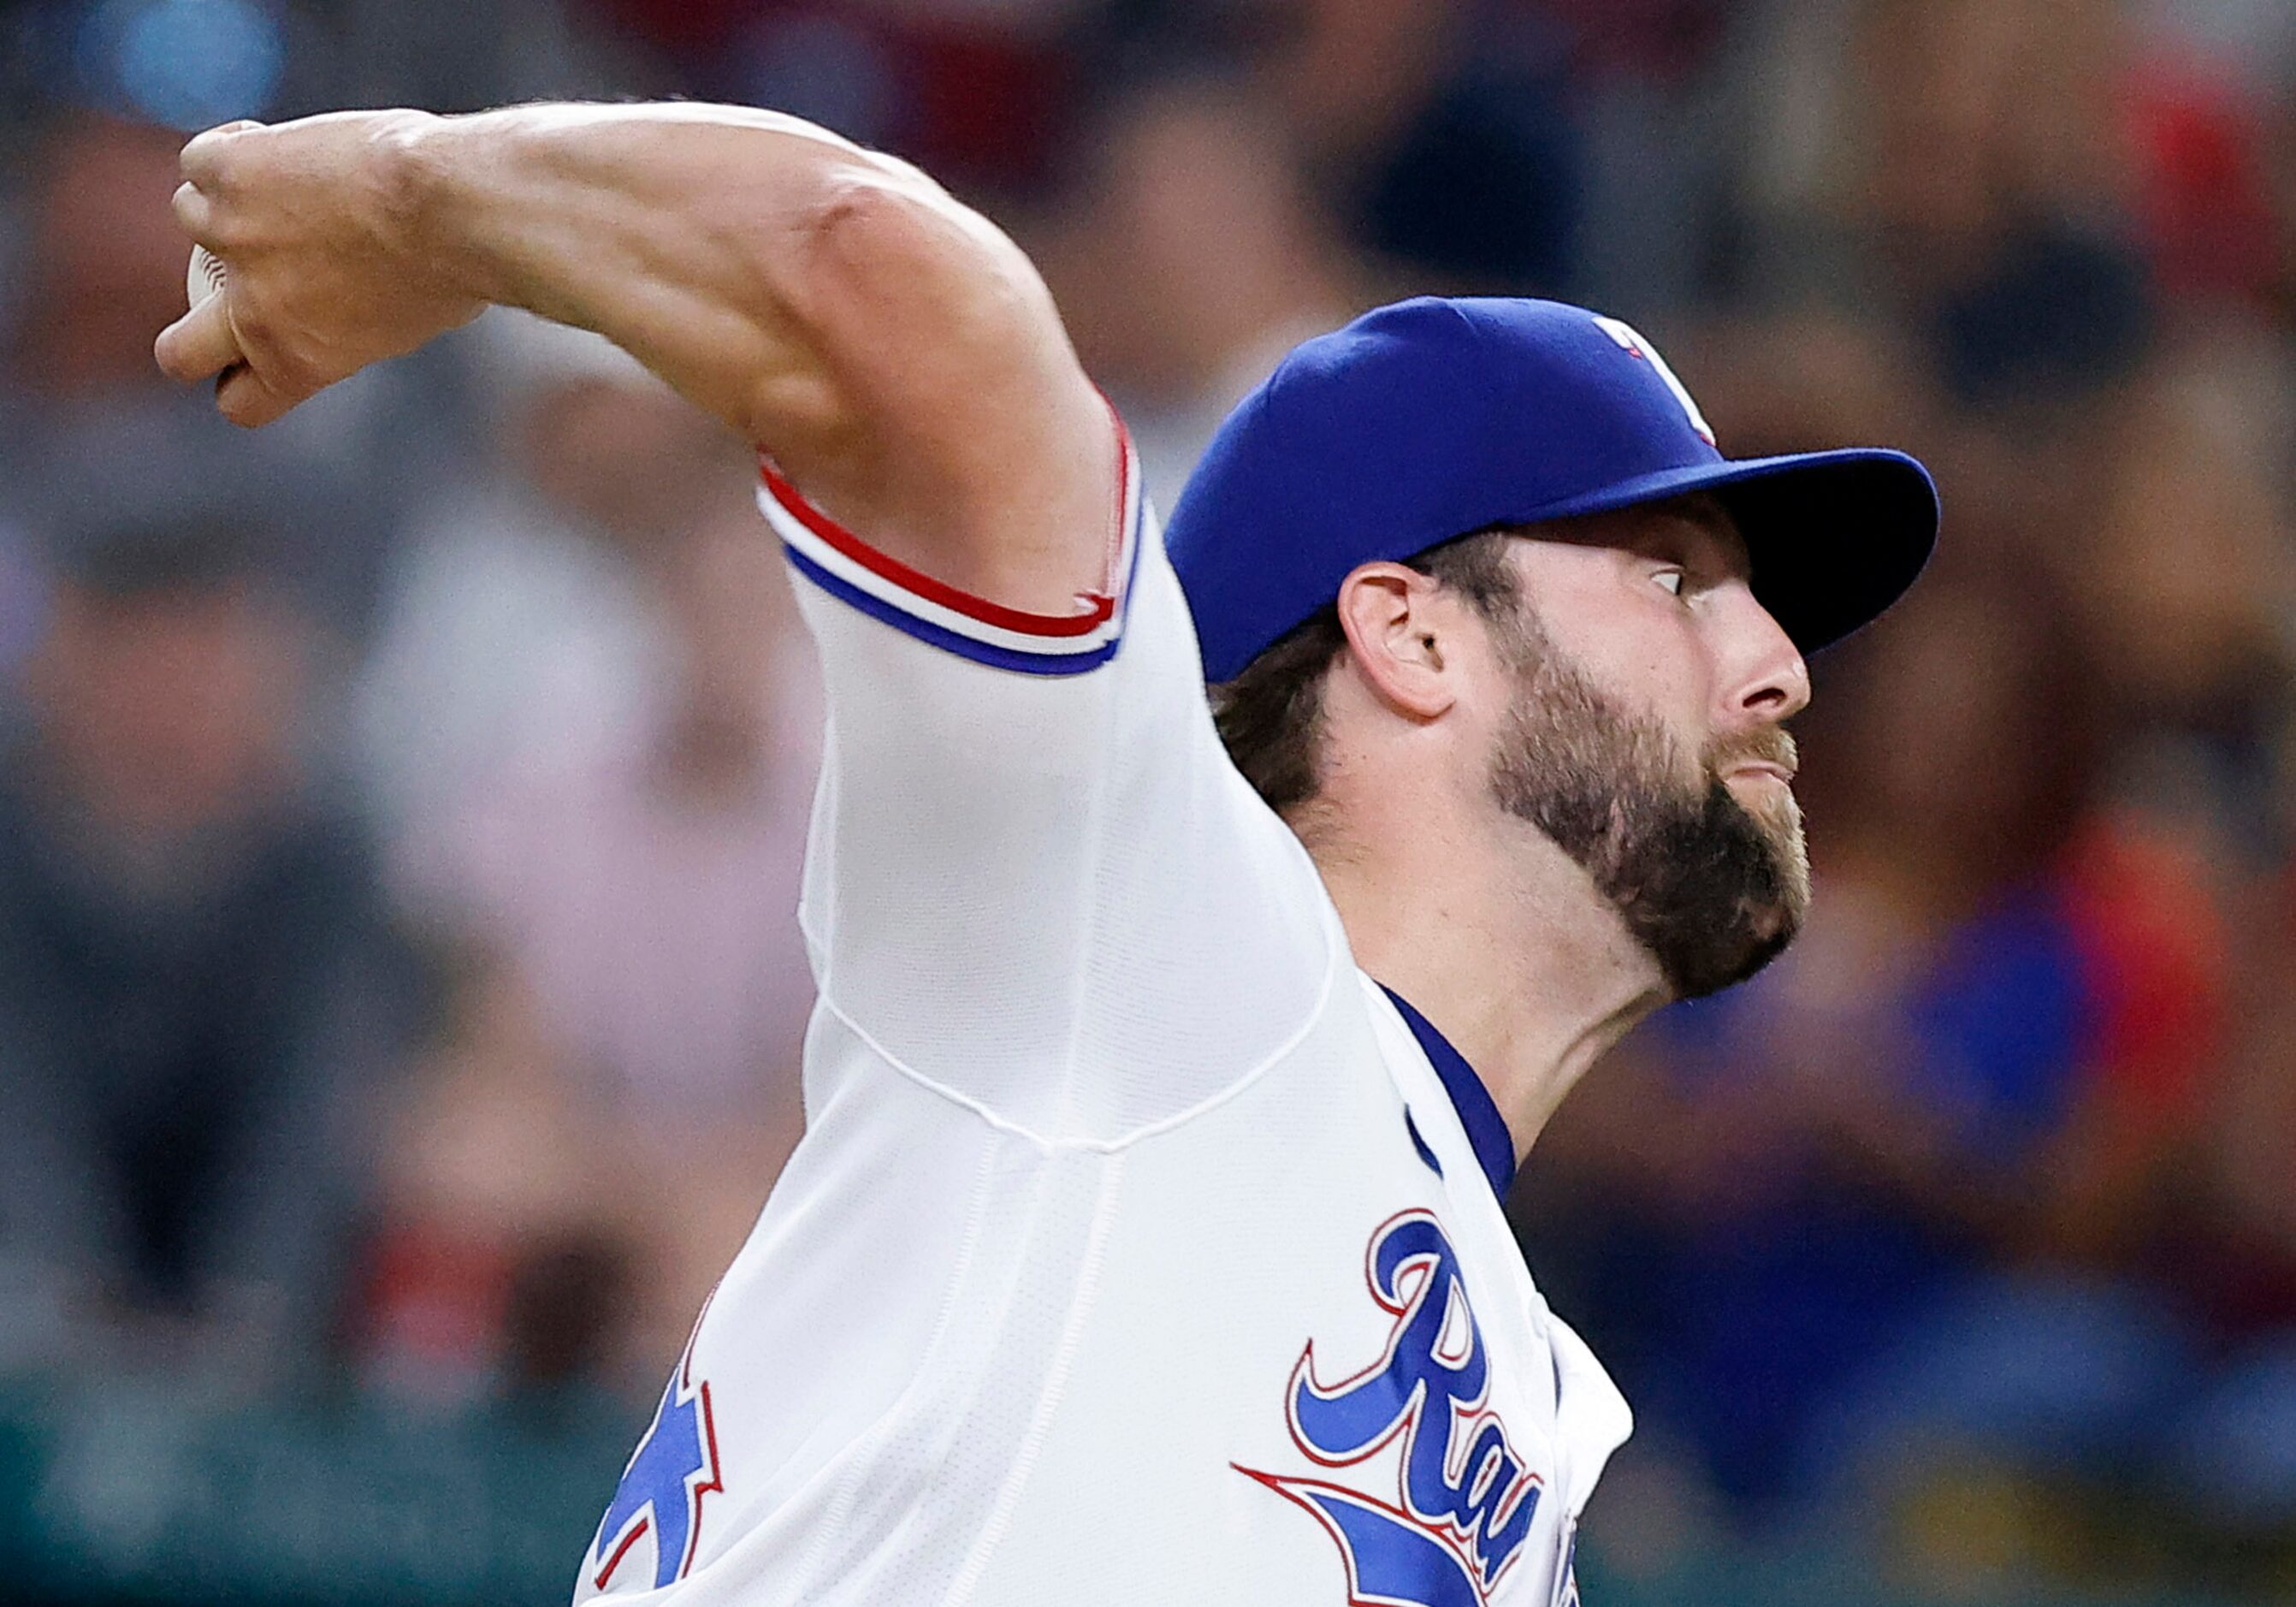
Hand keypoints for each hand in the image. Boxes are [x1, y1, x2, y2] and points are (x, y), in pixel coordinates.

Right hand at [154, 112, 486, 425]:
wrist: (449, 207)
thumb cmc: (459, 267)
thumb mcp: (412, 321)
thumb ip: (359, 323)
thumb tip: (359, 301)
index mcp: (299, 364)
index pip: (240, 402)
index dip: (245, 379)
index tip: (260, 357)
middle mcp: (252, 312)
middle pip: (177, 352)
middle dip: (193, 335)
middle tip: (229, 296)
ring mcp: (229, 241)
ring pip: (189, 220)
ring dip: (228, 204)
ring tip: (288, 183)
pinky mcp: (226, 174)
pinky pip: (201, 160)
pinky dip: (234, 147)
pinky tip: (275, 142)